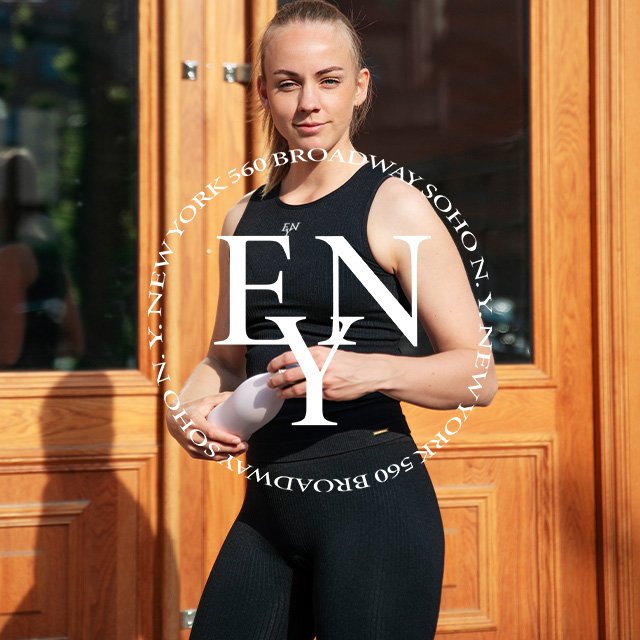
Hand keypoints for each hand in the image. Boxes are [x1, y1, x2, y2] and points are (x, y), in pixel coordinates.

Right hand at [165, 392, 248, 460]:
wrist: (174, 419)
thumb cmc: (193, 408)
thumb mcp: (205, 400)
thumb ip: (221, 398)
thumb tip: (238, 395)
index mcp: (193, 422)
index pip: (210, 433)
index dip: (225, 438)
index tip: (238, 439)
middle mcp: (190, 436)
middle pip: (213, 447)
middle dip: (231, 448)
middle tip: (245, 445)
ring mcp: (190, 446)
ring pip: (211, 455)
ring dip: (229, 454)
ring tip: (242, 449)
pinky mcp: (192, 452)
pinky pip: (208, 458)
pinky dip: (221, 457)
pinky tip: (232, 453)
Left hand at [266, 346, 388, 400]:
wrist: (368, 371)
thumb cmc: (346, 362)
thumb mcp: (327, 353)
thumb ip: (310, 358)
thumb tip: (290, 364)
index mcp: (316, 353)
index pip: (288, 357)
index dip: (275, 363)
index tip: (270, 368)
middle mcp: (318, 366)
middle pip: (289, 375)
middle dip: (276, 380)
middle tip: (270, 383)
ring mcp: (323, 382)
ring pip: (296, 390)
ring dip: (284, 392)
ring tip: (280, 393)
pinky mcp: (328, 394)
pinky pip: (310, 397)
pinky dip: (300, 397)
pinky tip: (295, 396)